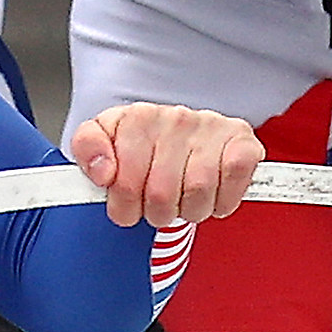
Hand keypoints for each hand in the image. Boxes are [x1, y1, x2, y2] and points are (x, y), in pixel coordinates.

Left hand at [70, 103, 264, 227]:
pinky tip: (210, 195)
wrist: (181, 128)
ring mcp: (212, 129)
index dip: (123, 206)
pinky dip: (221, 203)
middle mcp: (177, 119)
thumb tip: (104, 173)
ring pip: (198, 195)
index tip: (125, 207)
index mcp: (140, 118)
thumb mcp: (104, 137)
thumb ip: (88, 148)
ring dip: (188, 211)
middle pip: (161, 194)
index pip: (124, 181)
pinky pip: (232, 188)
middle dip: (155, 213)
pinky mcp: (243, 144)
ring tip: (181, 200)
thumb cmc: (141, 140)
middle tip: (155, 207)